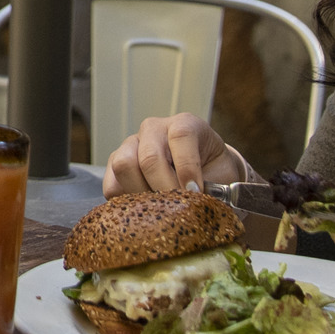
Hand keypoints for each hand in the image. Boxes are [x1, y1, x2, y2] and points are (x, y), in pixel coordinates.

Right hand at [104, 113, 248, 195]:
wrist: (203, 171)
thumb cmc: (214, 172)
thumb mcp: (223, 175)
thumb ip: (213, 187)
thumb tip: (195, 206)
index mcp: (185, 124)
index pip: (181, 136)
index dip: (187, 167)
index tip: (195, 193)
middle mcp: (155, 129)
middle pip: (149, 156)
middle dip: (163, 188)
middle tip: (175, 209)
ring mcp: (132, 143)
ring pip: (124, 165)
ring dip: (141, 193)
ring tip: (158, 209)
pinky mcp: (116, 162)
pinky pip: (111, 183)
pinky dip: (125, 201)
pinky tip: (144, 208)